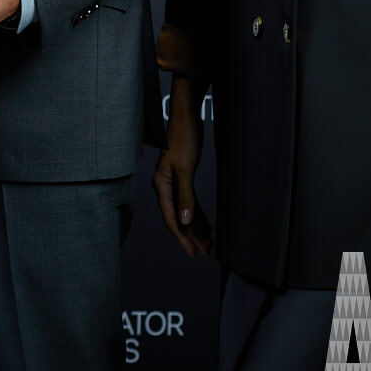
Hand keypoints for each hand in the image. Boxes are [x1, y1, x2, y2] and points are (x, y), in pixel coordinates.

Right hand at [152, 82, 212, 256]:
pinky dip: (199, 214)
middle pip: (178, 218)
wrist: (187, 117)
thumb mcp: (185, 169)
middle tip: (205, 251)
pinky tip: (207, 224)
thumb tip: (184, 222)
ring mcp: (175, 183)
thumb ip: (184, 197)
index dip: (182, 237)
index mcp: (161, 186)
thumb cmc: (183, 139)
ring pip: (185, 211)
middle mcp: (166, 187)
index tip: (193, 253)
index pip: (170, 219)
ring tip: (208, 242)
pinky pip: (191, 202)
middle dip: (191, 236)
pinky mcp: (184, 177)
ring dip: (196, 227)